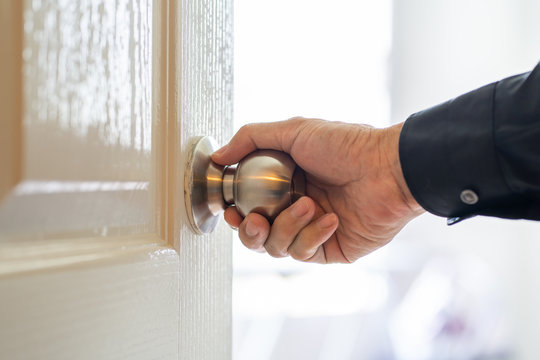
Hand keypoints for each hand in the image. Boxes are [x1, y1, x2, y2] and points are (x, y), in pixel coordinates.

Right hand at [212, 117, 424, 262]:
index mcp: (284, 183)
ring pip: (276, 247)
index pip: (248, 205)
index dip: (235, 212)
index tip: (231, 209)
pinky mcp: (330, 249)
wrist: (389, 169)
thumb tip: (218, 156)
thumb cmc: (347, 146)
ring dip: (286, 227)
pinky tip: (331, 218)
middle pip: (257, 234)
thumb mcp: (294, 131)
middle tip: (254, 220)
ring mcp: (312, 230)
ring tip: (308, 205)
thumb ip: (251, 138)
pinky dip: (312, 235)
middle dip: (250, 231)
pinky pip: (304, 252)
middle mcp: (295, 208)